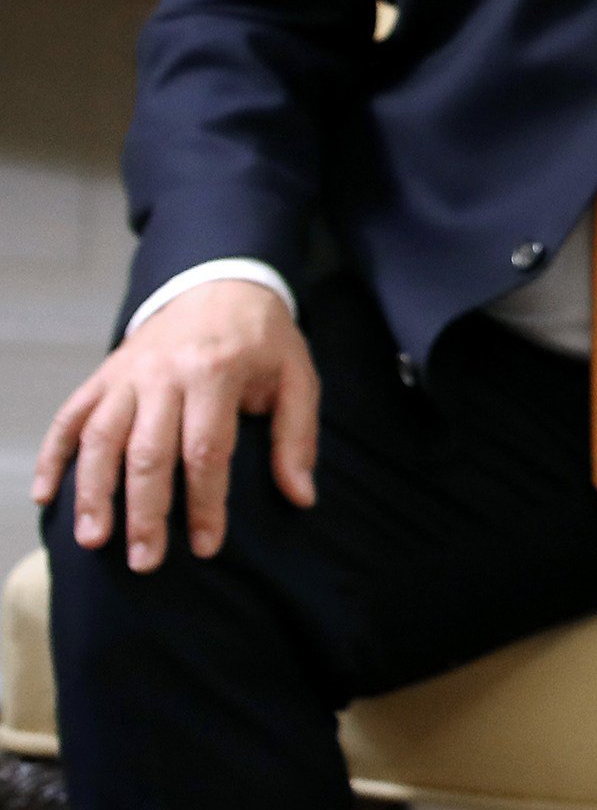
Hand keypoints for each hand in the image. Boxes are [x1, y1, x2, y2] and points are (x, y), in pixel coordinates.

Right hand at [33, 279, 318, 570]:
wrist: (220, 284)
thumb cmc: (264, 340)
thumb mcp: (297, 376)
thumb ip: (298, 437)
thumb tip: (302, 497)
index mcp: (216, 371)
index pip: (206, 449)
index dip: (205, 503)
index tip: (207, 547)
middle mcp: (164, 374)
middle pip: (147, 452)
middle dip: (145, 512)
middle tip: (146, 560)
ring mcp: (127, 374)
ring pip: (100, 438)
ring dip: (92, 492)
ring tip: (93, 540)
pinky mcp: (103, 375)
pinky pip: (70, 417)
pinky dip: (53, 456)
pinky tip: (45, 496)